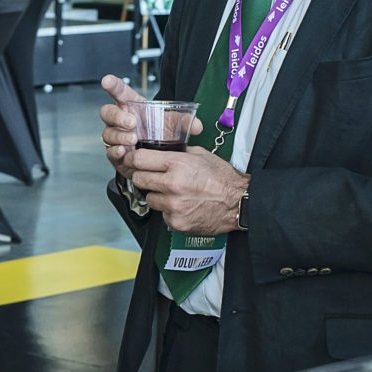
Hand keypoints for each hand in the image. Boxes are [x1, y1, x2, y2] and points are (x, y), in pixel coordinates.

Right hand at [99, 74, 203, 183]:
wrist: (159, 158)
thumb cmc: (161, 135)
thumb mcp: (174, 125)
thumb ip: (185, 121)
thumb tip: (197, 125)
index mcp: (132, 107)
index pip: (120, 92)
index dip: (113, 85)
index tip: (107, 80)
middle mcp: (119, 121)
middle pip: (107, 112)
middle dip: (117, 116)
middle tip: (132, 122)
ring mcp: (115, 138)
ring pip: (107, 133)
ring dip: (119, 136)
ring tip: (133, 139)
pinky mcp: (115, 155)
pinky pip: (109, 152)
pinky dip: (115, 151)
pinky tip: (123, 151)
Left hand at [125, 146, 245, 234]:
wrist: (239, 203)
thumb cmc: (222, 178)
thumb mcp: (200, 154)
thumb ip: (177, 152)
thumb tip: (158, 150)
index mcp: (178, 164)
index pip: (139, 159)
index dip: (133, 158)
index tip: (132, 159)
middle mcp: (172, 184)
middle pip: (138, 178)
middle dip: (143, 176)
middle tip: (152, 176)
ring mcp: (173, 205)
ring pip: (148, 198)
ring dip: (156, 194)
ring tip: (173, 192)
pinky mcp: (176, 222)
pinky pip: (161, 214)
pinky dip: (168, 210)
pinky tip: (182, 205)